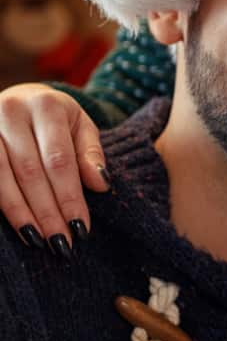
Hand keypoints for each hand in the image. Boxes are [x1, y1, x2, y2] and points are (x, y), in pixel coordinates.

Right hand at [0, 83, 106, 253]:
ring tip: (38, 240)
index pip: (59, 160)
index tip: (82, 228)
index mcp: (46, 106)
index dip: (70, 197)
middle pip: (30, 172)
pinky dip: (0, 203)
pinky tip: (16, 225)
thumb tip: (102, 185)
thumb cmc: (55, 118)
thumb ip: (90, 154)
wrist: (19, 97)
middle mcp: (11, 112)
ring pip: (1, 177)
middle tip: (62, 242)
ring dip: (20, 214)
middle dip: (47, 212)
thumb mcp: (80, 126)